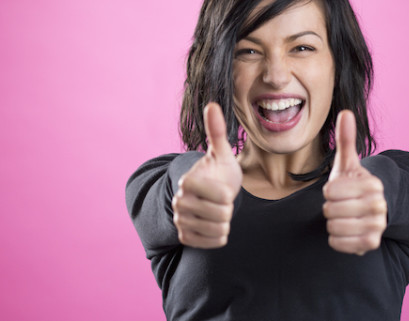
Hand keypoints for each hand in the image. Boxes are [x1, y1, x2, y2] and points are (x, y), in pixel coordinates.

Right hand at [172, 103, 242, 248]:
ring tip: (217, 211)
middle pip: (222, 215)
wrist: (208, 195)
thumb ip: (217, 131)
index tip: (222, 188)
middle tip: (220, 201)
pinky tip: (213, 225)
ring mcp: (180, 220)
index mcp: (188, 181)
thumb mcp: (221, 153)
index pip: (223, 197)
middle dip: (227, 209)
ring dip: (225, 222)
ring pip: (219, 230)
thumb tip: (212, 104)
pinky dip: (219, 236)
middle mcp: (179, 201)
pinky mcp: (184, 236)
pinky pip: (214, 243)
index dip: (229, 194)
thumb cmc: (218, 172)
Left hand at [323, 110, 386, 254]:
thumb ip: (345, 140)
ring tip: (343, 216)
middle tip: (341, 205)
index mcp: (373, 184)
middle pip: (329, 210)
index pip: (329, 190)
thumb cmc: (351, 185)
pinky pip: (337, 243)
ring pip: (332, 226)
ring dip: (331, 223)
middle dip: (329, 207)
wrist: (366, 212)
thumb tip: (346, 112)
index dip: (328, 191)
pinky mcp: (370, 244)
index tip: (340, 190)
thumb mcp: (347, 164)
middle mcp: (379, 205)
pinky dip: (335, 238)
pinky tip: (345, 231)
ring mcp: (377, 226)